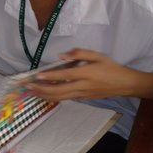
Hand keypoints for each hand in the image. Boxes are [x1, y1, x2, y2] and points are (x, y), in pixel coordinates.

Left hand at [23, 48, 137, 100]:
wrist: (124, 84)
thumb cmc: (111, 67)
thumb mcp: (97, 55)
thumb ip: (80, 53)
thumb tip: (62, 55)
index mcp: (86, 73)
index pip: (65, 75)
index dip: (51, 76)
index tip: (38, 76)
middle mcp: (83, 86)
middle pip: (59, 90)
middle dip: (41, 89)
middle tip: (28, 87)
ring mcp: (82, 94)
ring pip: (60, 97)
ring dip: (44, 95)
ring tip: (32, 92)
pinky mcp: (83, 98)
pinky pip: (65, 98)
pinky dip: (53, 97)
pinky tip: (45, 94)